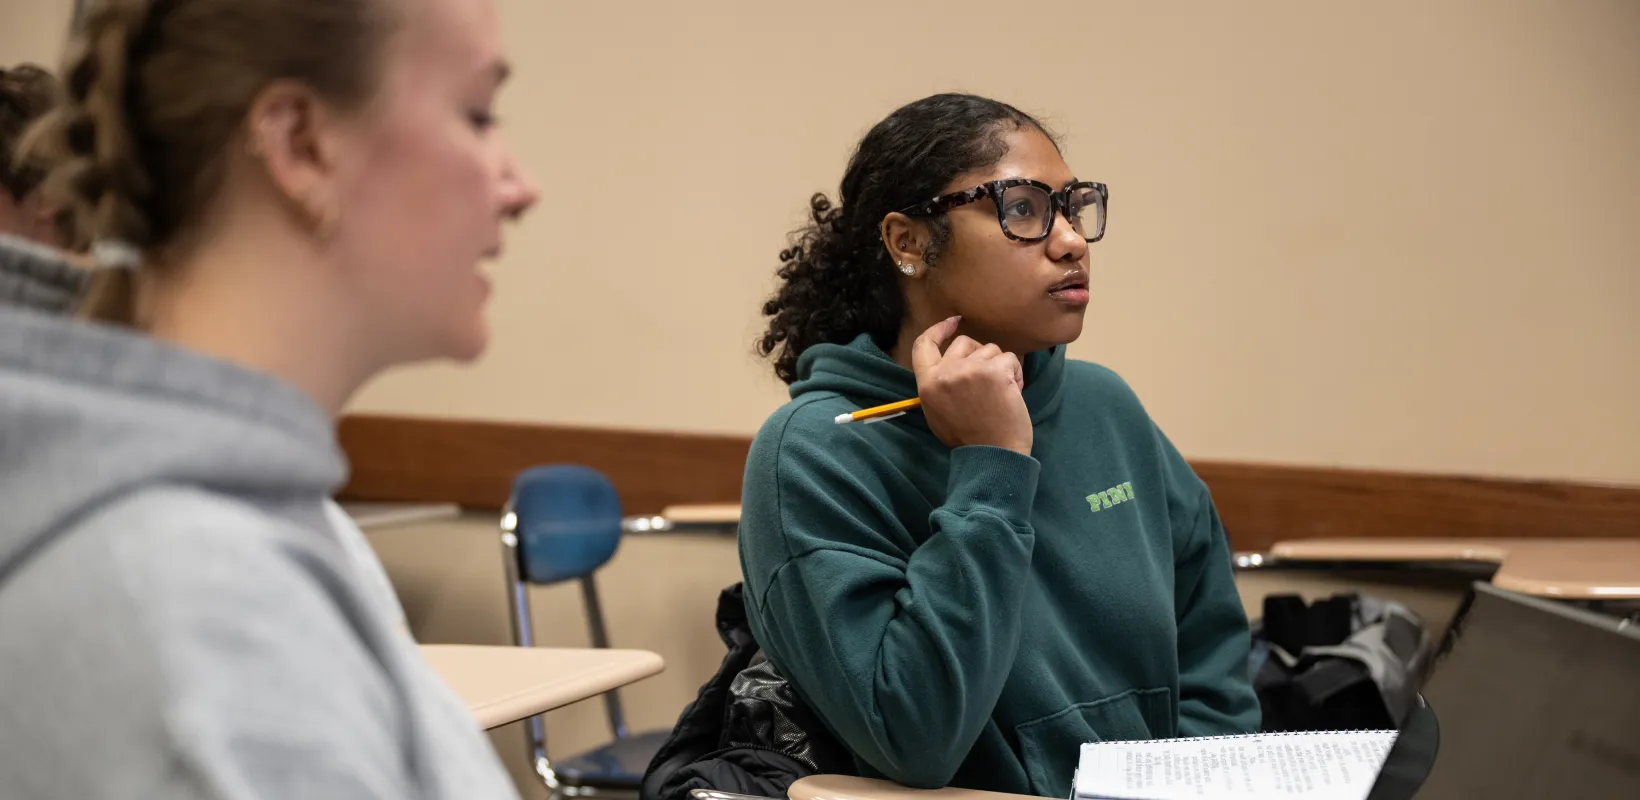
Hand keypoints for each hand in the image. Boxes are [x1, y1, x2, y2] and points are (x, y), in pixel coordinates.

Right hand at [911, 316, 1031, 456]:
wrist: (993, 455)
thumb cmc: (968, 439)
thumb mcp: (937, 413)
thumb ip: (938, 386)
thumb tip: (950, 364)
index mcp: (927, 384)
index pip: (924, 345)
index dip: (939, 329)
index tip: (952, 322)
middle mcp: (945, 372)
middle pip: (963, 342)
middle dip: (979, 354)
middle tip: (988, 377)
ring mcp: (970, 370)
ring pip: (990, 349)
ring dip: (999, 366)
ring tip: (1002, 392)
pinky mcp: (995, 371)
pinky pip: (1010, 359)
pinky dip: (1015, 373)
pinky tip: (1013, 392)